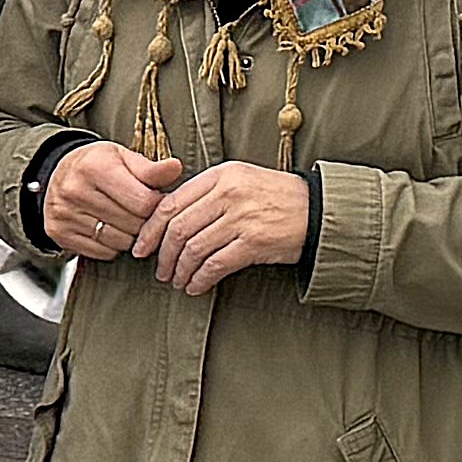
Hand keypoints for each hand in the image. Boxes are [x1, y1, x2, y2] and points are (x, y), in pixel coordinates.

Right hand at [39, 140, 183, 261]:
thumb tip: (175, 168)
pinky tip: (110, 229)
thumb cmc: (97, 165)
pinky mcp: (59, 233)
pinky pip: (103, 252)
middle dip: (144, 221)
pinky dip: (112, 246)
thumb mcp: (123, 158)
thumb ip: (151, 168)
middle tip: (142, 212)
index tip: (156, 201)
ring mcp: (65, 214)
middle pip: (133, 224)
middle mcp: (75, 191)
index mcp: (95, 167)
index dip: (158, 205)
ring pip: (120, 242)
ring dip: (130, 236)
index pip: (143, 202)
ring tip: (126, 219)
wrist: (57, 173)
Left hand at [145, 162, 317, 295]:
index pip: (171, 203)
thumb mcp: (241, 180)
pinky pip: (215, 265)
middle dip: (163, 255)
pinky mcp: (254, 242)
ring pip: (193, 249)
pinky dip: (200, 279)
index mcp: (220, 175)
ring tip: (178, 281)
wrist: (320, 211)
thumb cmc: (276, 197)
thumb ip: (206, 193)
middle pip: (178, 228)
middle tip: (160, 271)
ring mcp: (241, 218)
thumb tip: (167, 217)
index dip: (150, 229)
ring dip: (180, 271)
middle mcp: (228, 193)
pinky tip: (196, 287)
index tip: (142, 246)